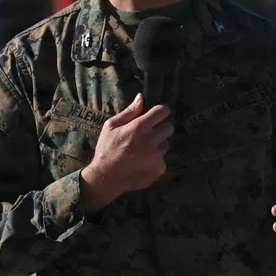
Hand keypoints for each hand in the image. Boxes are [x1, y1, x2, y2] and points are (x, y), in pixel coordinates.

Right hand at [80, 94, 172, 211]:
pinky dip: (156, 160)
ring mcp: (157, 156)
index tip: (158, 114)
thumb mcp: (111, 126)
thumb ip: (129, 112)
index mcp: (140, 127)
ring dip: (159, 144)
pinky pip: (163, 160)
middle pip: (169, 127)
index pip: (163, 111)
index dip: (162, 111)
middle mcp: (151, 140)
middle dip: (161, 128)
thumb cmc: (106, 149)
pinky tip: (143, 162)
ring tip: (144, 150)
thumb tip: (141, 97)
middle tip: (149, 134)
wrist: (106, 178)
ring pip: (166, 144)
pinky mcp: (159, 169)